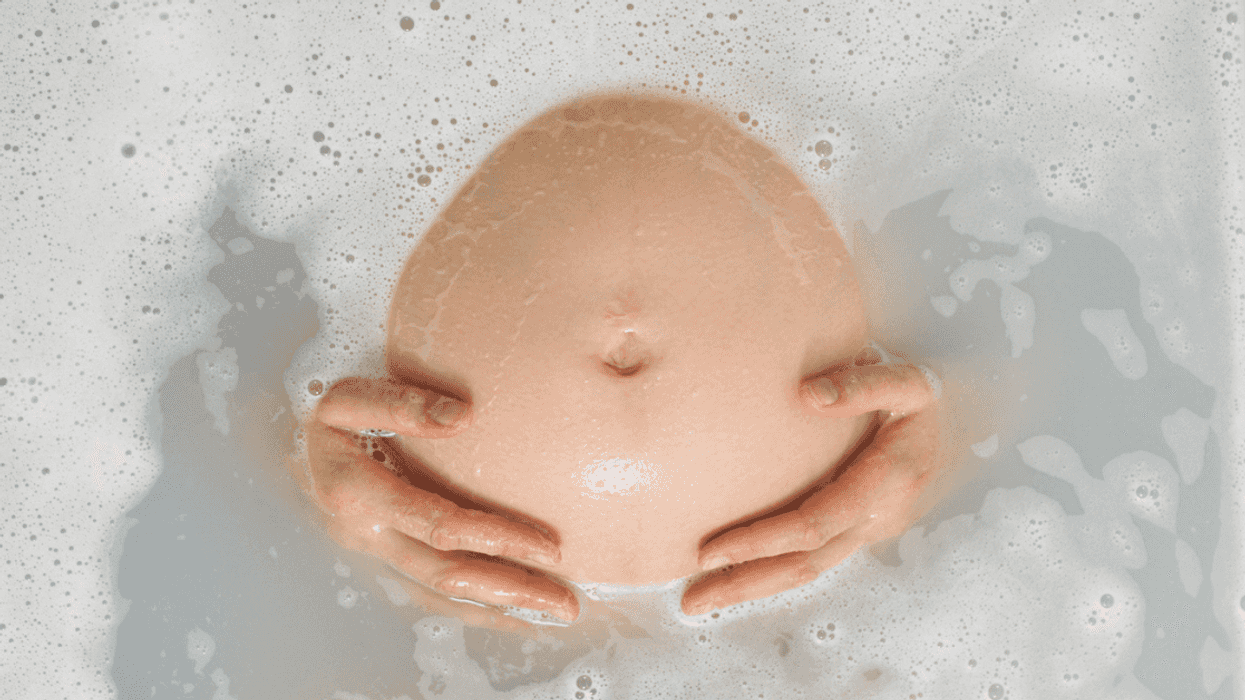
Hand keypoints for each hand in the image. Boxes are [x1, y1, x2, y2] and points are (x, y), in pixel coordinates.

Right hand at [302, 377, 579, 622]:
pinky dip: (475, 607)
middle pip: (447, 574)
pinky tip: (512, 612)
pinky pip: (432, 592)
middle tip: (567, 603)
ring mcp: (375, 552)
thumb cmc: (325, 413)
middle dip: (510, 590)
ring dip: (499, 608)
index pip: (440, 526)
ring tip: (552, 614)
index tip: (549, 546)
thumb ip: (402, 402)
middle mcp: (366, 534)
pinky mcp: (385, 557)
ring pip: (442, 592)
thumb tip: (462, 415)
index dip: (496, 537)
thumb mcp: (347, 396)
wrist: (292, 441)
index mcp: (357, 493)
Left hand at [681, 347, 942, 615]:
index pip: (815, 523)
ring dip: (752, 587)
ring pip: (807, 570)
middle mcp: (878, 516)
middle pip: (806, 564)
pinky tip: (733, 576)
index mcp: (887, 481)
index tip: (713, 549)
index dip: (763, 540)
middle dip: (747, 582)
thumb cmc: (920, 396)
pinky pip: (810, 558)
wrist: (951, 423)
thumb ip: (863, 384)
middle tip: (691, 599)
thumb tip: (808, 393)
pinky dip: (769, 571)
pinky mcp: (855, 532)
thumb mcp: (907, 380)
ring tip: (699, 600)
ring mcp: (867, 530)